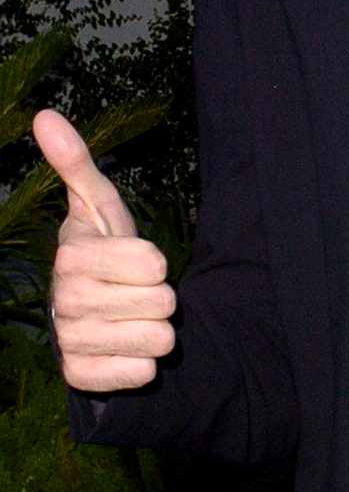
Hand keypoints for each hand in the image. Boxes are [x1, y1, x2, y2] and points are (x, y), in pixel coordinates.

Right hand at [33, 108, 175, 391]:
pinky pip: (139, 375)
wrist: (89, 316)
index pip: (153, 263)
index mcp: (73, 256)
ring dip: (155, 332)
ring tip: (132, 320)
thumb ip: (78, 165)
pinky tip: (123, 351)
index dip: (156, 263)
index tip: (137, 263)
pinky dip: (141, 366)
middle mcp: (66, 299)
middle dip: (160, 299)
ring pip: (158, 341)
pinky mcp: (80, 376)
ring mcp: (71, 341)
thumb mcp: (99, 208)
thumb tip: (45, 115)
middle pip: (162, 302)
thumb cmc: (103, 254)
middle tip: (137, 294)